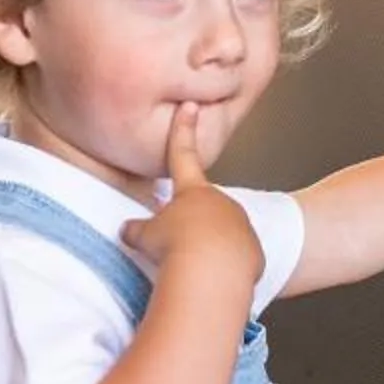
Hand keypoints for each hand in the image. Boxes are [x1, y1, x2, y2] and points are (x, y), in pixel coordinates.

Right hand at [120, 102, 265, 294]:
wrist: (213, 271)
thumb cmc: (176, 247)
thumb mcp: (146, 236)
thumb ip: (138, 230)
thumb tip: (129, 230)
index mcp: (193, 190)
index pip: (183, 154)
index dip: (183, 130)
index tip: (189, 107)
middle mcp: (221, 202)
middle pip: (203, 208)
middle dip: (191, 224)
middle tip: (177, 245)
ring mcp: (241, 225)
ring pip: (221, 234)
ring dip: (207, 248)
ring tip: (193, 266)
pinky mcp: (254, 250)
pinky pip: (237, 257)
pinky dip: (224, 265)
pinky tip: (212, 276)